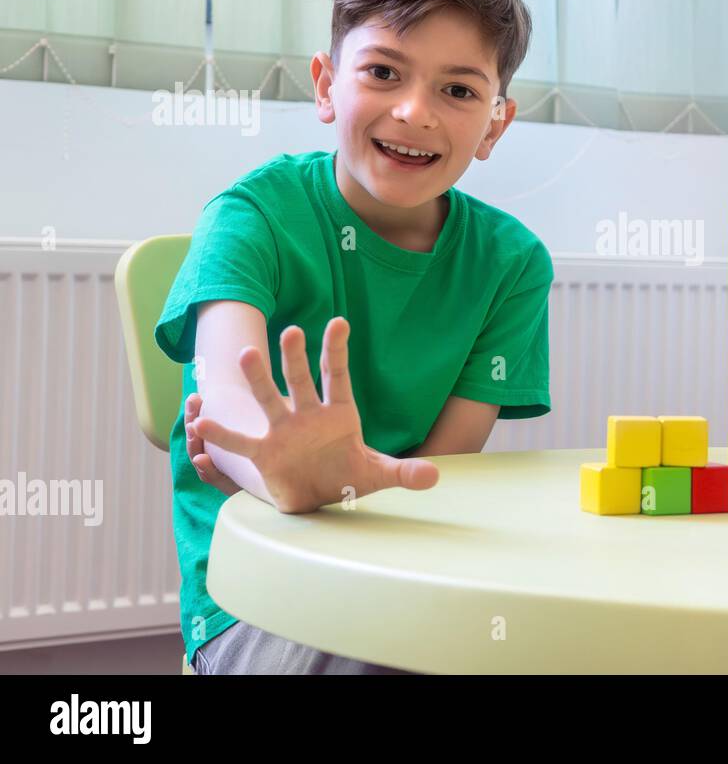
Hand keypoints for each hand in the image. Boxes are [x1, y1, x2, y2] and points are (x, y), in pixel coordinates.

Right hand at [191, 317, 439, 513]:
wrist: (321, 497)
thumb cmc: (349, 476)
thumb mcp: (379, 475)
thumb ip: (404, 472)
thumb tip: (433, 475)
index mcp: (339, 413)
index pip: (338, 375)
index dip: (338, 349)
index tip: (339, 321)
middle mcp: (308, 415)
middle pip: (301, 380)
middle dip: (295, 357)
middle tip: (291, 330)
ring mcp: (283, 431)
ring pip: (269, 400)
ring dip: (258, 379)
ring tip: (245, 353)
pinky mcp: (265, 453)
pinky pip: (242, 441)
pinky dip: (224, 434)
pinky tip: (203, 422)